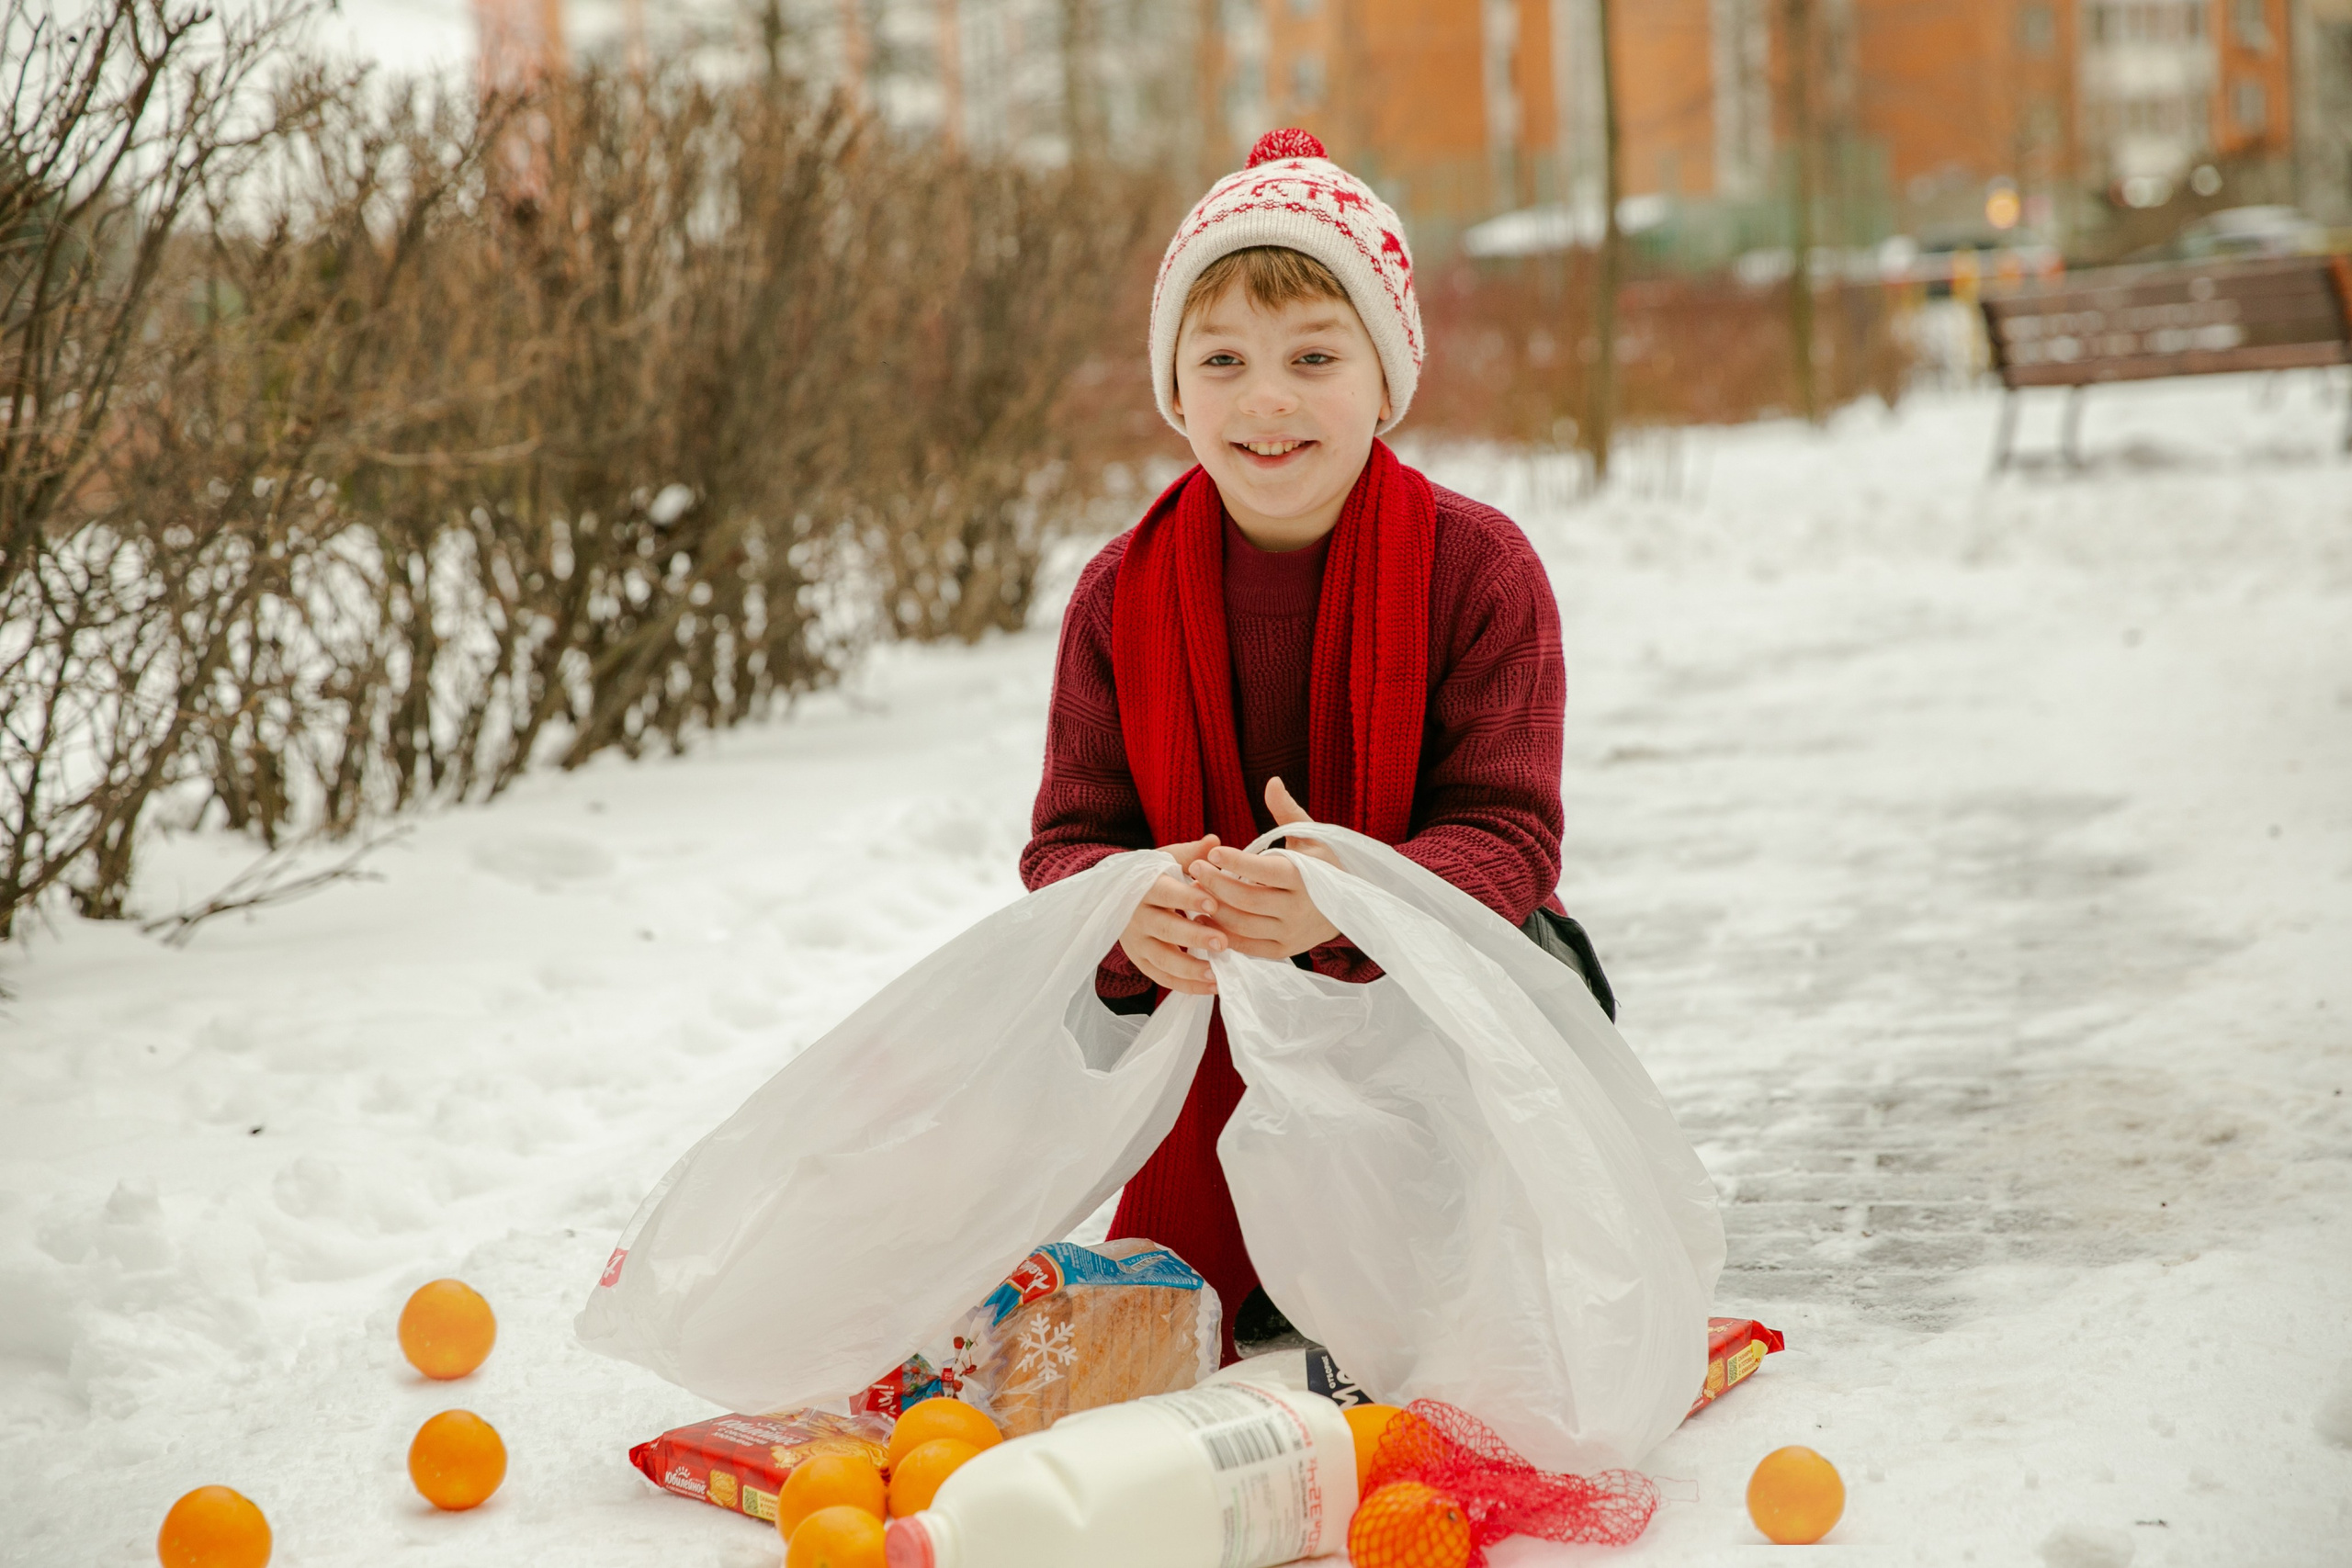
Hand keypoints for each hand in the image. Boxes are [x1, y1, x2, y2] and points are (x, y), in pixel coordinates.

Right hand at [1118, 835, 1225, 994]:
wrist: (1120, 894)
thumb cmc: (1155, 874)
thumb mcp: (1169, 858)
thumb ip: (1193, 854)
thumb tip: (1215, 842)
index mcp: (1145, 886)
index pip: (1166, 893)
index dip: (1188, 899)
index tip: (1213, 905)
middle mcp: (1136, 916)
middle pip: (1165, 929)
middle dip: (1194, 937)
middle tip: (1222, 943)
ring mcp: (1136, 942)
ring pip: (1161, 959)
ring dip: (1189, 969)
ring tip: (1216, 975)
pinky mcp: (1140, 960)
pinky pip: (1161, 977)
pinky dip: (1185, 986)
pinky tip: (1210, 987)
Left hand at [1189, 778, 1343, 960]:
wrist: (1347, 909)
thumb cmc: (1322, 865)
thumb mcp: (1311, 837)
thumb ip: (1287, 812)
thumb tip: (1272, 781)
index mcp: (1305, 876)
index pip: (1265, 870)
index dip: (1236, 861)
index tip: (1212, 851)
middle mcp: (1298, 908)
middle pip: (1247, 898)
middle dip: (1216, 883)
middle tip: (1193, 868)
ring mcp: (1290, 932)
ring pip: (1243, 925)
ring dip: (1213, 909)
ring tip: (1192, 891)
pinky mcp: (1283, 950)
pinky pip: (1247, 947)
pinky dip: (1222, 934)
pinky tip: (1203, 918)